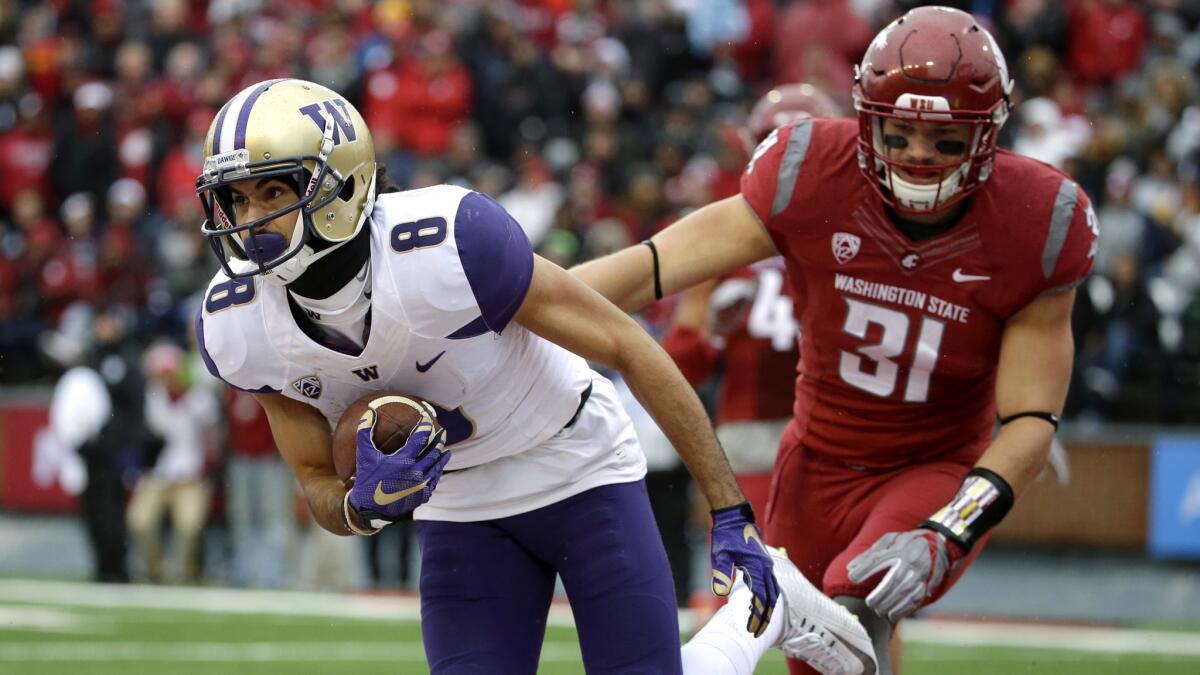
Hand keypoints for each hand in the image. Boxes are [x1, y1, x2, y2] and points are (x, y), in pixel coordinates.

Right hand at [347, 411, 449, 527]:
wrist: (369, 508)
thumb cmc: (367, 479)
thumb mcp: (364, 455)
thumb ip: (366, 432)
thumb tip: (369, 411)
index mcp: (404, 461)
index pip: (420, 438)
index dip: (425, 427)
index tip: (426, 420)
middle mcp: (415, 473)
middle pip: (433, 452)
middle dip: (439, 440)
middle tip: (443, 432)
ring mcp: (421, 485)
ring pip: (436, 467)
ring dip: (442, 456)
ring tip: (446, 450)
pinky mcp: (423, 495)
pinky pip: (434, 481)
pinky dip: (437, 472)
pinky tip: (438, 468)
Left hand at [709, 502, 779, 636]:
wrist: (734, 516)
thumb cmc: (726, 535)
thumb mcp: (720, 554)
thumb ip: (721, 573)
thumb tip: (719, 592)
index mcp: (757, 567)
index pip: (761, 598)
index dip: (757, 615)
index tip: (752, 628)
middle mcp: (766, 567)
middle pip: (771, 598)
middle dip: (765, 616)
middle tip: (757, 631)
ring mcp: (767, 565)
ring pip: (773, 591)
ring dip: (768, 607)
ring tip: (759, 621)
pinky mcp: (764, 562)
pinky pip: (770, 584)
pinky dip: (768, 596)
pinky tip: (760, 603)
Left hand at [846, 528, 963, 621]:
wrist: (937, 545)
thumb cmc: (906, 543)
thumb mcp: (888, 540)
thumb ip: (869, 554)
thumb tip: (850, 568)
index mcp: (898, 549)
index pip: (877, 559)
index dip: (864, 569)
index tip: (852, 577)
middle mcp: (910, 563)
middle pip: (893, 581)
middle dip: (880, 595)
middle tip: (869, 603)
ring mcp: (920, 576)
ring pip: (904, 594)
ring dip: (890, 605)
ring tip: (878, 610)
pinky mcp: (926, 586)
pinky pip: (914, 601)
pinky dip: (902, 610)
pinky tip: (891, 615)